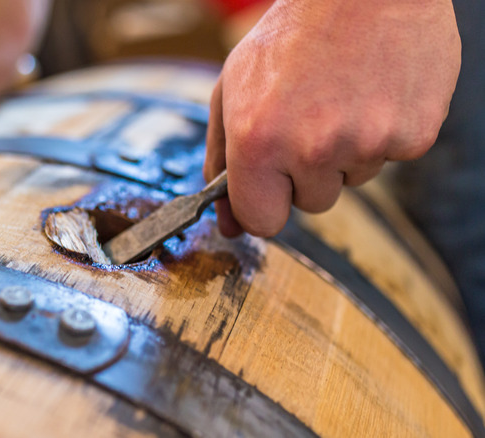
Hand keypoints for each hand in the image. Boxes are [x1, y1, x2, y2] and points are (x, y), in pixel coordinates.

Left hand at [205, 0, 459, 236]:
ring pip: (352, 180)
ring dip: (345, 150)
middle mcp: (312, 149)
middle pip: (311, 203)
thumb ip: (221, 161)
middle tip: (309, 116)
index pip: (262, 221)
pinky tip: (373, 93)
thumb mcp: (232, 90)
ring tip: (342, 95)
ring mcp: (367, 143)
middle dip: (306, 171)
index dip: (265, 203)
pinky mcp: (414, 135)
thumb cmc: (291, 35)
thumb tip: (229, 225)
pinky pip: (390, 158)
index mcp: (259, 141)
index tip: (270, 185)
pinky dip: (382, 132)